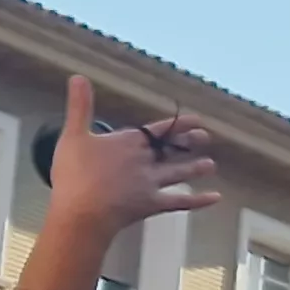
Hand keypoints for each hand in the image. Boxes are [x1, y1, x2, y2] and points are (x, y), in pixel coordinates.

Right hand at [37, 79, 218, 236]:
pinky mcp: (152, 205)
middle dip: (188, 142)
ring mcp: (151, 184)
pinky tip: (216, 198)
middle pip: (171, 150)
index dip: (177, 124)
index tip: (196, 119)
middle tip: (206, 137)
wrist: (82, 212)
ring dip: (195, 169)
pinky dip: (199, 201)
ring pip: (178, 174)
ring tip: (211, 165)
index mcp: (129, 143)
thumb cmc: (74, 174)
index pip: (158, 130)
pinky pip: (181, 202)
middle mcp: (145, 161)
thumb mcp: (73, 135)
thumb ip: (80, 106)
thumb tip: (78, 76)